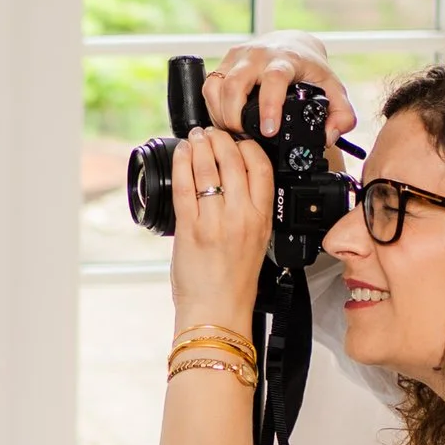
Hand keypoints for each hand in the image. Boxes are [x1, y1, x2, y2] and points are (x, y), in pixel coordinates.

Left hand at [169, 126, 271, 329]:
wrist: (217, 310)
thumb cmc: (234, 282)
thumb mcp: (256, 241)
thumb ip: (249, 210)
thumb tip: (232, 180)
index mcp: (262, 218)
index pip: (261, 167)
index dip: (247, 146)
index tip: (237, 141)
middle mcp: (242, 216)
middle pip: (233, 160)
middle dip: (220, 139)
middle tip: (211, 133)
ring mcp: (215, 221)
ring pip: (208, 167)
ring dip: (199, 146)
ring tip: (195, 138)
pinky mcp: (190, 227)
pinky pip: (185, 185)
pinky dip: (182, 164)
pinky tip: (181, 154)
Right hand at [202, 31, 358, 139]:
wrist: (292, 44)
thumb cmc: (310, 69)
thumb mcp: (333, 89)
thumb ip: (342, 115)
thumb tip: (328, 136)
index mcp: (286, 59)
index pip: (274, 79)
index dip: (269, 106)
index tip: (269, 131)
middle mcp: (258, 55)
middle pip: (235, 84)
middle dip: (234, 116)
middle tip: (243, 137)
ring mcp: (237, 57)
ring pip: (216, 86)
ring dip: (220, 114)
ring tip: (234, 132)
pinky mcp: (223, 62)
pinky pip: (209, 86)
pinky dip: (213, 108)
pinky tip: (225, 121)